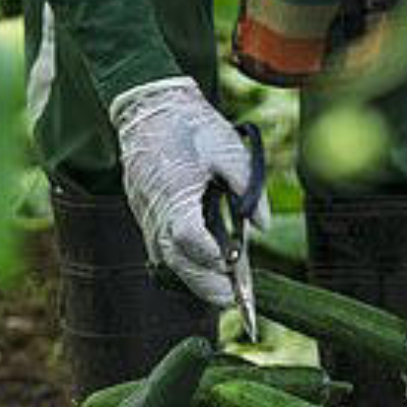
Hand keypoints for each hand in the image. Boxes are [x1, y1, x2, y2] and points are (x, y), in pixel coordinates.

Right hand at [109, 77, 269, 307]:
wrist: (148, 106)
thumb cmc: (190, 125)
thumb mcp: (228, 149)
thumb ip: (248, 188)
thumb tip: (262, 226)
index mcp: (175, 193)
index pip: (190, 241)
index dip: (213, 261)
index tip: (235, 270)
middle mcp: (155, 211)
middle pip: (177, 262)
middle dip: (206, 285)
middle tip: (234, 300)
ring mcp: (146, 215)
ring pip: (167, 260)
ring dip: (193, 276)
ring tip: (223, 288)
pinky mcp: (144, 214)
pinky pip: (161, 247)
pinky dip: (182, 260)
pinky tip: (204, 264)